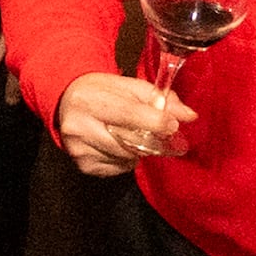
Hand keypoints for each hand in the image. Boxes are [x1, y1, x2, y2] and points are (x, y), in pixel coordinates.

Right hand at [53, 69, 191, 177]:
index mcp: (89, 100)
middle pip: (130, 142)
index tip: (171, 125)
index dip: (156, 122)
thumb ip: (160, 99)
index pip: (130, 115)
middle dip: (150, 140)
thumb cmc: (102, 92)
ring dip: (138, 150)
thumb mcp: (128, 87)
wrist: (67, 102)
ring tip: (131, 136)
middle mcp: (78, 126)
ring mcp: (79, 149)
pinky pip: (119, 168)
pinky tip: (118, 146)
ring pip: (127, 158)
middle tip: (156, 134)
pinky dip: (126, 160)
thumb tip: (189, 116)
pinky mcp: (83, 165)